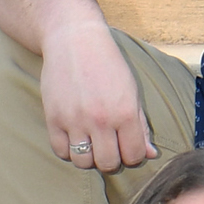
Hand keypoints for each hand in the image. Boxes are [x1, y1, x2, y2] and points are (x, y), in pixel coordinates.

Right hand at [38, 18, 156, 172]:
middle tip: (109, 148)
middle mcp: (100, 119)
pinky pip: (60, 151)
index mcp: (125, 113)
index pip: (133, 156)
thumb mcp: (132, 92)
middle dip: (111, 160)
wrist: (74, 40)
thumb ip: (141, 126)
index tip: (127, 147)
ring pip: (83, 162)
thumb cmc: (108, 65)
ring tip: (91, 144)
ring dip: (89, 158)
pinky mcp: (53, 117)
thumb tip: (150, 154)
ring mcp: (74, 120)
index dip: (132, 156)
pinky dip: (68, 151)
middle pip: (108, 163)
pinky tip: (75, 139)